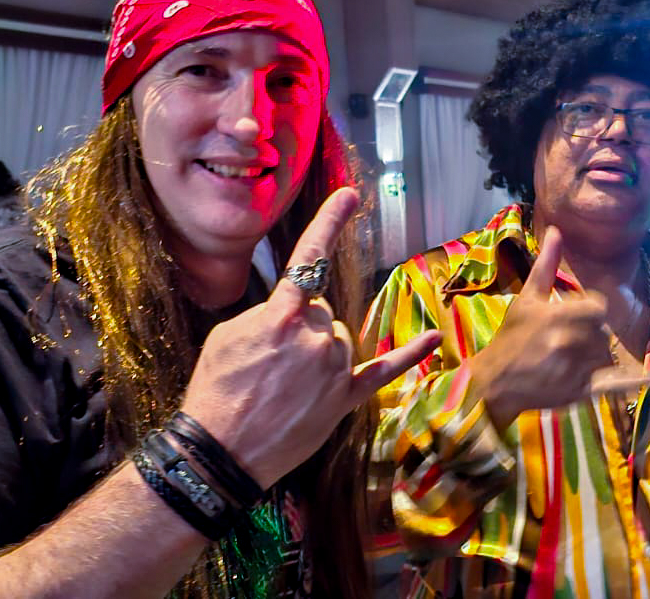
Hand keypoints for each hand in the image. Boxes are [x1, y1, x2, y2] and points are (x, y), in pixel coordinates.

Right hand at [179, 188, 441, 488]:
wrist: (220, 451)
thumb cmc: (216, 391)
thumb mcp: (228, 337)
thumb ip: (268, 315)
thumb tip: (293, 312)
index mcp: (282, 316)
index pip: (308, 259)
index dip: (329, 224)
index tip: (350, 197)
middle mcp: (316, 338)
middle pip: (323, 312)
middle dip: (302, 327)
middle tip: (270, 363)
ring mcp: (334, 369)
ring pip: (341, 339)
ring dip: (321, 352)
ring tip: (286, 385)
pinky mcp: (345, 399)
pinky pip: (383, 370)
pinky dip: (410, 354)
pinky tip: (433, 338)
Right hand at [468, 226, 649, 428]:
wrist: (495, 381)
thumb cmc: (511, 336)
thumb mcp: (527, 298)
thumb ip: (546, 265)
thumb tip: (557, 230)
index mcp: (558, 316)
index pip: (598, 308)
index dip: (589, 312)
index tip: (573, 318)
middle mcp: (570, 342)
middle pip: (603, 332)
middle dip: (590, 335)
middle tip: (566, 342)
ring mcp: (577, 368)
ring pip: (607, 355)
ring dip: (597, 355)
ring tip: (571, 360)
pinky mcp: (581, 391)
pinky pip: (617, 384)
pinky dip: (639, 381)